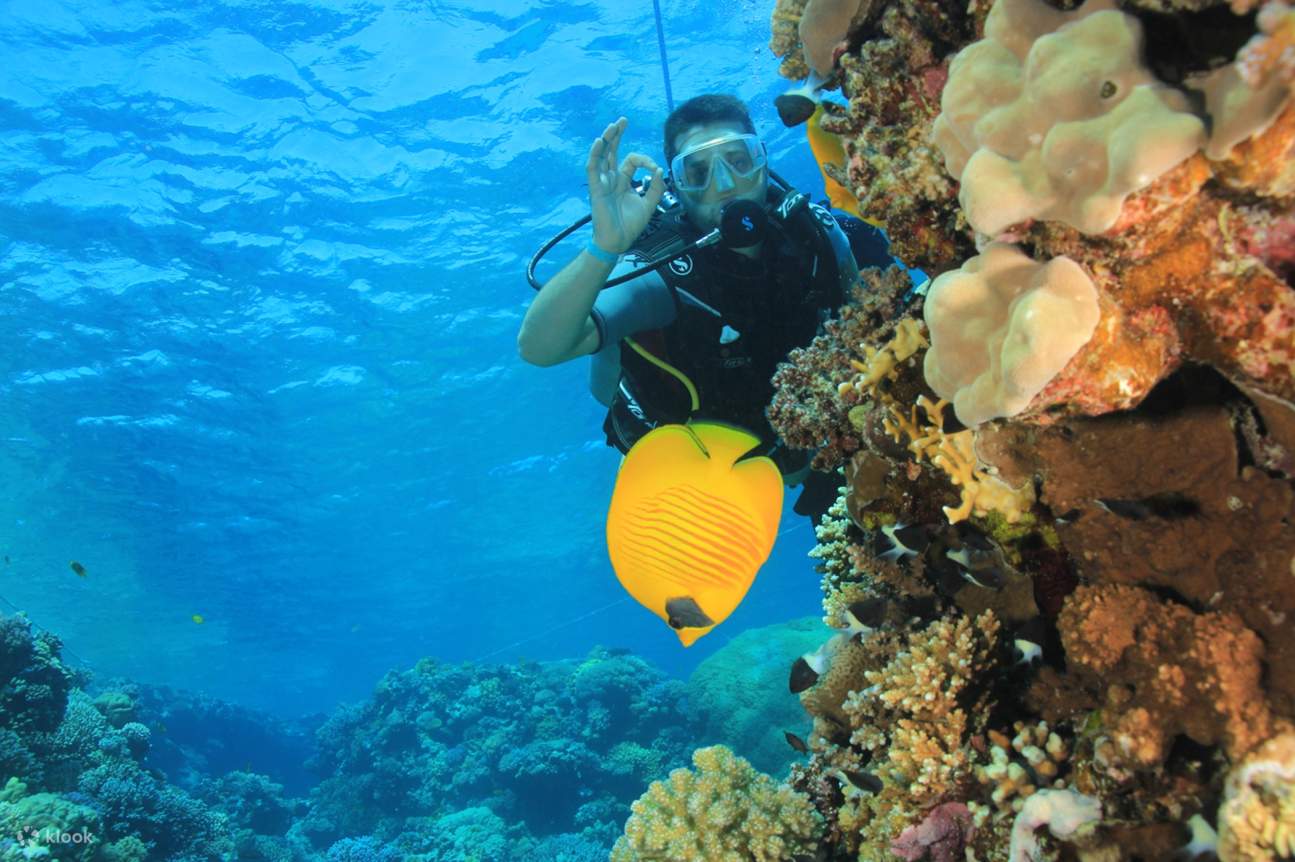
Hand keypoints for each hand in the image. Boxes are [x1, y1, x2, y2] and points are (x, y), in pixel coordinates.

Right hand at [586, 117, 665, 254]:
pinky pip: (593, 168)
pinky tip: (600, 142)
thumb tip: (659, 170)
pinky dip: (596, 155)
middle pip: (613, 152)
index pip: (632, 161)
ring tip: (613, 126)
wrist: (618, 241)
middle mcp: (612, 179)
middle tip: (623, 120)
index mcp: (623, 181)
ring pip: (602, 156)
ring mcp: (603, 182)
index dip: (645, 160)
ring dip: (607, 140)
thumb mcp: (649, 205)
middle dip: (617, 135)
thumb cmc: (630, 226)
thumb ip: (655, 188)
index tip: (655, 168)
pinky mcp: (596, 189)